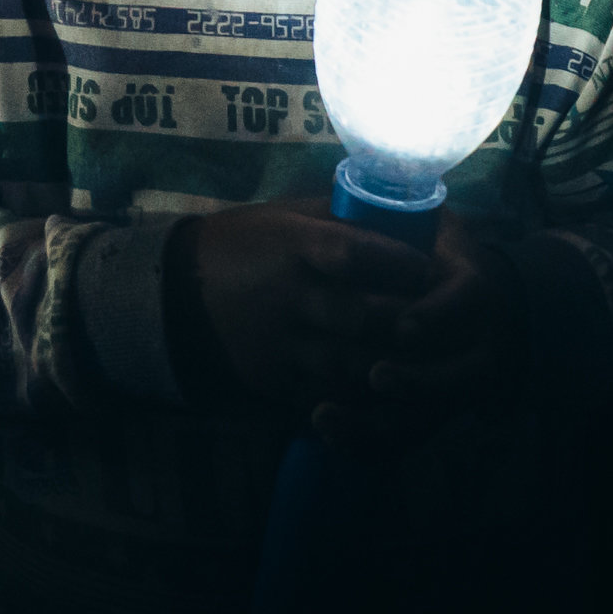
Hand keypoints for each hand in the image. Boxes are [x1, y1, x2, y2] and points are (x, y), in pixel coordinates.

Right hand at [173, 198, 438, 409]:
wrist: (174, 292)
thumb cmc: (239, 244)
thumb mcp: (283, 217)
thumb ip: (338, 222)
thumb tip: (397, 216)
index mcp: (291, 247)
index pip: (357, 254)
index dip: (400, 263)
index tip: (429, 266)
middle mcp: (288, 297)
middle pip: (364, 316)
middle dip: (408, 321)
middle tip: (438, 320)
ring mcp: (280, 344)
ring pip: (353, 364)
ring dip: (393, 365)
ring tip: (422, 359)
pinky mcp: (274, 380)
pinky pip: (329, 397)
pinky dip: (362, 397)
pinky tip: (384, 388)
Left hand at [312, 214, 526, 456]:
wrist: (479, 309)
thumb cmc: (432, 256)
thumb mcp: (431, 227)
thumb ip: (404, 215)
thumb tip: (371, 178)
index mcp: (474, 289)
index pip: (466, 303)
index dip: (437, 317)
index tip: (403, 327)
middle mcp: (477, 345)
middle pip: (456, 378)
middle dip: (414, 381)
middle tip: (372, 377)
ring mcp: (456, 388)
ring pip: (426, 419)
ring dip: (379, 423)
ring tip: (326, 416)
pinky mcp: (430, 416)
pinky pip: (402, 443)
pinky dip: (365, 447)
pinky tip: (325, 438)